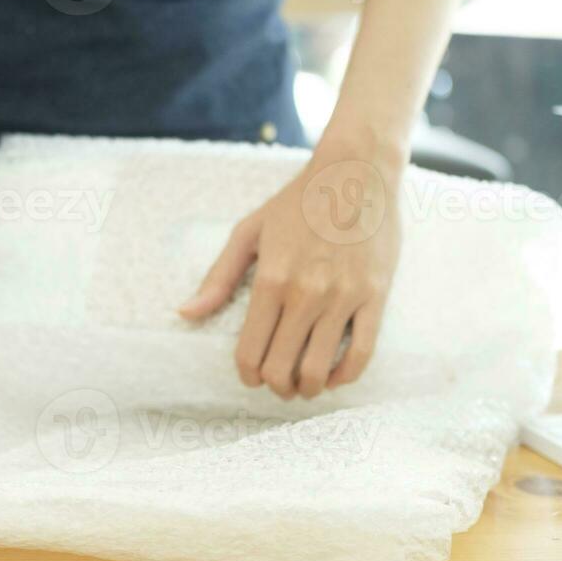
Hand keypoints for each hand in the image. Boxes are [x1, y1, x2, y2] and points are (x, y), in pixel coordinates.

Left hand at [179, 147, 401, 397]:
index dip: (247, 375)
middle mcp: (306, 293)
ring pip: (319, 369)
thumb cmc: (298, 202)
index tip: (251, 375)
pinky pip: (362, 353)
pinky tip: (333, 376)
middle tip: (277, 382)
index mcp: (271, 279)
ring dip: (307, 388)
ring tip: (304, 383)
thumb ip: (218, 278)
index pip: (250, 352)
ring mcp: (343, 297)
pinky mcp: (375, 296)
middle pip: (282, 368)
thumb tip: (185, 313)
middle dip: (275, 386)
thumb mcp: (249, 232)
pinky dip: (344, 376)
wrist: (356, 172)